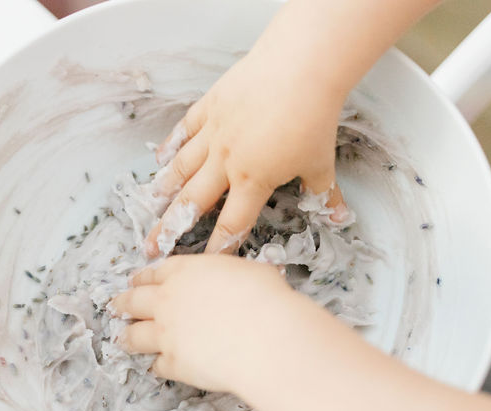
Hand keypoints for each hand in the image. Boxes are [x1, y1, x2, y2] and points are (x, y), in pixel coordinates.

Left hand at [110, 254, 295, 392]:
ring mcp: (166, 334)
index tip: (136, 282)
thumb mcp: (246, 271)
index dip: (142, 279)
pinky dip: (155, 366)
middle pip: (134, 301)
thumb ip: (226, 276)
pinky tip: (156, 367)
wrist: (262, 337)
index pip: (154, 273)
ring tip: (120, 339)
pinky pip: (156, 365)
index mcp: (184, 272)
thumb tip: (233, 282)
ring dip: (126, 337)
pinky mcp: (173, 363)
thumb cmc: (264, 298)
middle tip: (115, 307)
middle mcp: (167, 301)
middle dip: (122, 304)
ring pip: (134, 335)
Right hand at [143, 33, 351, 257]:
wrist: (300, 67)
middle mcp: (226, 161)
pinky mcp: (211, 106)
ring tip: (151, 204)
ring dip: (165, 188)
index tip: (205, 263)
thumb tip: (340, 216)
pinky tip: (160, 156)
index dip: (218, 247)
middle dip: (170, 228)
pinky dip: (171, 144)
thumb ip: (324, 193)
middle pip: (192, 202)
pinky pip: (185, 129)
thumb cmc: (312, 117)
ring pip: (182, 167)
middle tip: (150, 246)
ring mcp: (214, 133)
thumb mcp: (321, 162)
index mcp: (252, 180)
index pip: (232, 223)